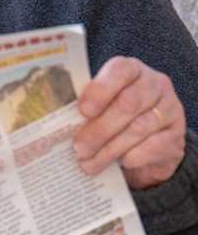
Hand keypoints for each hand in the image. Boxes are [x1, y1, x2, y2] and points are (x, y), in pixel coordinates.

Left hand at [74, 57, 185, 189]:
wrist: (150, 147)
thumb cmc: (116, 120)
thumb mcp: (102, 108)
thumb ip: (87, 109)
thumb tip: (57, 125)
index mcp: (132, 70)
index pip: (120, 70)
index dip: (100, 90)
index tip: (83, 110)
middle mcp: (154, 84)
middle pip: (128, 103)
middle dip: (100, 129)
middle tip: (79, 148)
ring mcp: (169, 109)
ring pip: (138, 128)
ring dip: (109, 149)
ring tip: (88, 163)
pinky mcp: (176, 135)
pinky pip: (154, 146)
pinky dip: (133, 156)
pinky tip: (119, 163)